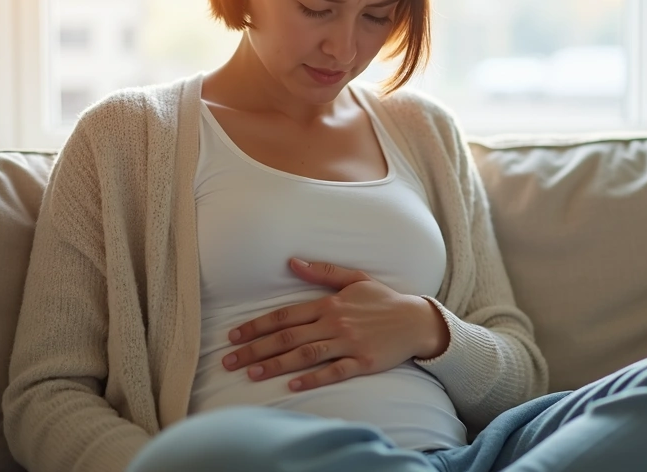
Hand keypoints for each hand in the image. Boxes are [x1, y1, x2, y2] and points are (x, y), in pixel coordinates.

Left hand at [220, 258, 450, 390]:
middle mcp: (335, 323)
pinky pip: (334, 372)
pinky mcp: (362, 362)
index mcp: (329, 304)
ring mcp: (349, 344)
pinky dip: (312, 378)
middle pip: (287, 337)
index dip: (256, 325)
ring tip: (251, 374)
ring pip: (305, 354)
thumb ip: (322, 272)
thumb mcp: (355, 279)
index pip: (285, 315)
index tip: (233, 336)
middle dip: (255, 349)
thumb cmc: (383, 300)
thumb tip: (291, 261)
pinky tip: (292, 384)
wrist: (417, 321)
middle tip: (229, 361)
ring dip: (276, 364)